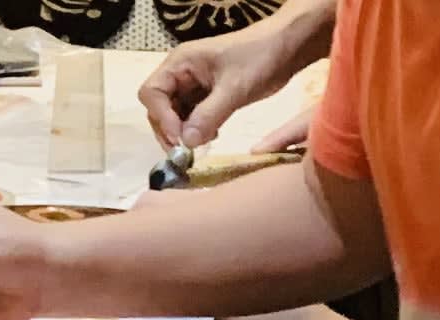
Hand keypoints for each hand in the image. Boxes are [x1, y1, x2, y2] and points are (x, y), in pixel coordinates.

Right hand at [140, 20, 325, 149]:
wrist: (287, 48)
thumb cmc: (260, 58)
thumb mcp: (235, 87)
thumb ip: (208, 115)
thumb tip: (187, 143)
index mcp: (180, 63)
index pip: (152, 93)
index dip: (162, 117)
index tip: (180, 139)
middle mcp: (181, 74)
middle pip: (159, 107)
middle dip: (170, 130)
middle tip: (186, 152)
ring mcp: (193, 85)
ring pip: (175, 115)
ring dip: (184, 133)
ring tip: (201, 146)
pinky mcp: (207, 96)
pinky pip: (192, 116)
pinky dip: (197, 130)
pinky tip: (212, 137)